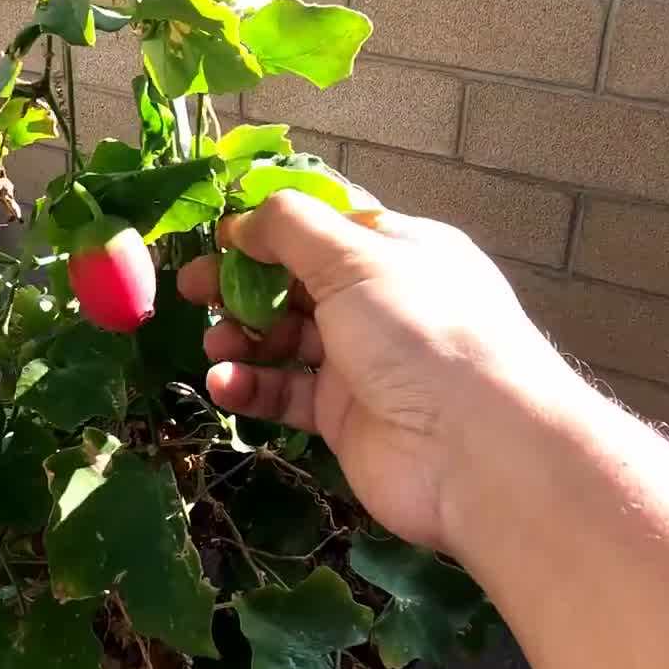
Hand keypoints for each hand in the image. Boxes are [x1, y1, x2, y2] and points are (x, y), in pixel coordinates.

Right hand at [178, 190, 571, 550]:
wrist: (475, 450)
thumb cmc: (421, 332)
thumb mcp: (356, 258)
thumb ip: (293, 229)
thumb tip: (245, 219)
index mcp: (398, 250)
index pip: (327, 226)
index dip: (272, 227)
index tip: (222, 234)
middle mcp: (382, 302)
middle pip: (298, 282)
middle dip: (243, 283)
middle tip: (192, 288)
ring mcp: (363, 362)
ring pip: (286, 339)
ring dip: (242, 337)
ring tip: (214, 344)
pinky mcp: (344, 416)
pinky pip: (287, 393)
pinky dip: (252, 386)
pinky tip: (223, 384)